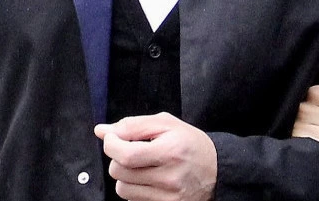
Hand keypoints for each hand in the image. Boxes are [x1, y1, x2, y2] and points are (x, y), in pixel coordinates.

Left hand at [95, 112, 215, 200]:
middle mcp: (169, 176)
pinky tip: (149, 180)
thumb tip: (101, 131)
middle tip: (133, 151)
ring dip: (125, 176)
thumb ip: (133, 125)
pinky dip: (135, 189)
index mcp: (170, 150)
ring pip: (122, 189)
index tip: (113, 139)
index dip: (111, 145)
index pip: (125, 154)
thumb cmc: (190, 144)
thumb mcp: (167, 125)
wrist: (217, 171)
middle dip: (118, 159)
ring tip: (142, 166)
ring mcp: (167, 197)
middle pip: (119, 172)